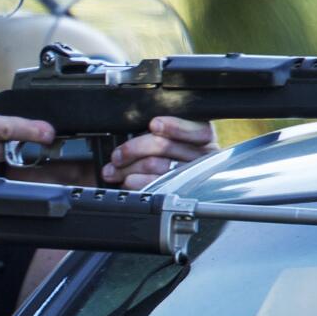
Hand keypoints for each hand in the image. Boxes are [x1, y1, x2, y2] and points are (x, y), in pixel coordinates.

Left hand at [101, 116, 216, 188]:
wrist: (180, 182)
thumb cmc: (170, 151)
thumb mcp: (171, 135)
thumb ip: (159, 130)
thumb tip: (134, 136)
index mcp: (202, 136)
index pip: (197, 130)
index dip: (174, 127)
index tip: (154, 124)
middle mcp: (202, 156)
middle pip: (166, 146)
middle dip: (134, 149)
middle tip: (117, 155)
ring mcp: (191, 175)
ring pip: (155, 165)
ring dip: (127, 168)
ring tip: (114, 169)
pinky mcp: (178, 191)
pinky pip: (155, 185)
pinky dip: (136, 182)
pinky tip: (128, 180)